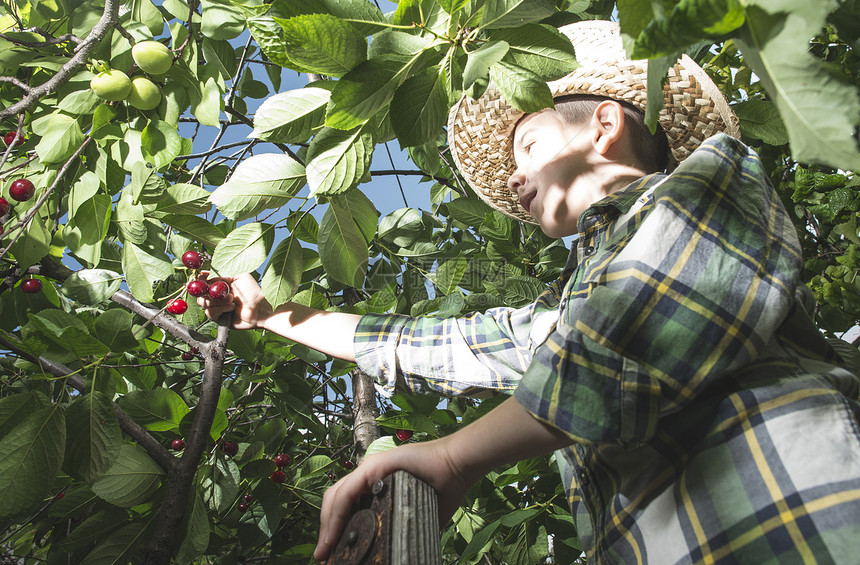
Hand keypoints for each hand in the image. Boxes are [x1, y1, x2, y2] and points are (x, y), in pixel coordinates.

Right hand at [196, 273, 271, 330]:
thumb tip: (204, 274)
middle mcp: (216, 294)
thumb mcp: (239, 276)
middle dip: (209, 290)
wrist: (260, 309)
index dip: (200, 279)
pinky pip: (210, 312)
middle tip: (220, 290)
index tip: (201, 277)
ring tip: (232, 299)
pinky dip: (221, 309)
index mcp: (220, 282)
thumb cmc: (253, 291)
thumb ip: (221, 273)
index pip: (203, 280)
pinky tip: (232, 308)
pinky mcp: (218, 317)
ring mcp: (216, 305)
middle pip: (199, 292)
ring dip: (218, 300)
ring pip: (203, 302)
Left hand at [314, 438, 472, 562]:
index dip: (335, 528)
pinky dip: (336, 515)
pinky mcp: (373, 467)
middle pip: (334, 500)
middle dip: (326, 529)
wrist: (458, 467)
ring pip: (336, 497)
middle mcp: (368, 473)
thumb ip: (401, 527)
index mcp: (376, 483)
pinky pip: (347, 492)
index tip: (331, 553)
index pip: (346, 505)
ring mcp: (369, 468)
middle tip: (324, 555)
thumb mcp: (415, 515)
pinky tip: (334, 533)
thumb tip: (396, 553)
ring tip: (326, 549)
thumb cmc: (444, 489)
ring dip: (327, 525)